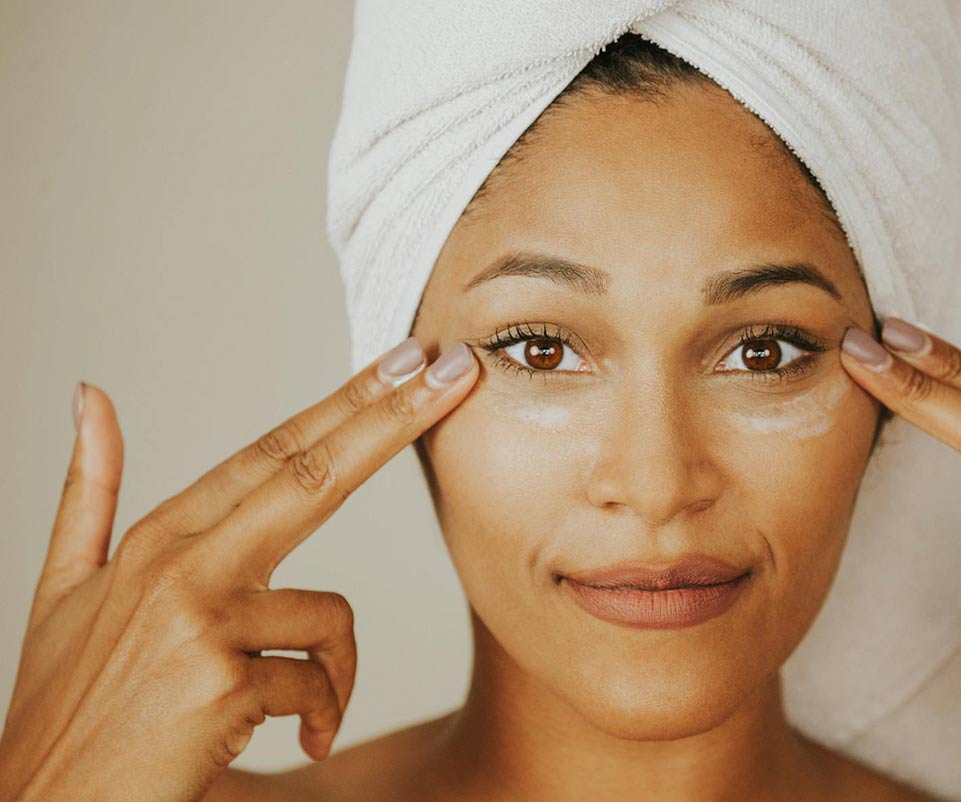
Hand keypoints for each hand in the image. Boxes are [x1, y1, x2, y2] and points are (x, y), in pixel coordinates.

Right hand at [0, 337, 477, 801]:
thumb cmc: (69, 706)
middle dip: (393, 418)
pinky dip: (323, 714)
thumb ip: (90, 492)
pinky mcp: (220, 684)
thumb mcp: (64, 591)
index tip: (407, 362)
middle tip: (457, 373)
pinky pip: (318, 683)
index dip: (348, 403)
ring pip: (332, 615)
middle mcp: (177, 566)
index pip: (273, 452)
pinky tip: (300, 740)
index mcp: (156, 538)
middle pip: (311, 473)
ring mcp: (197, 622)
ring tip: (303, 710)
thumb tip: (92, 396)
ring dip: (337, 671)